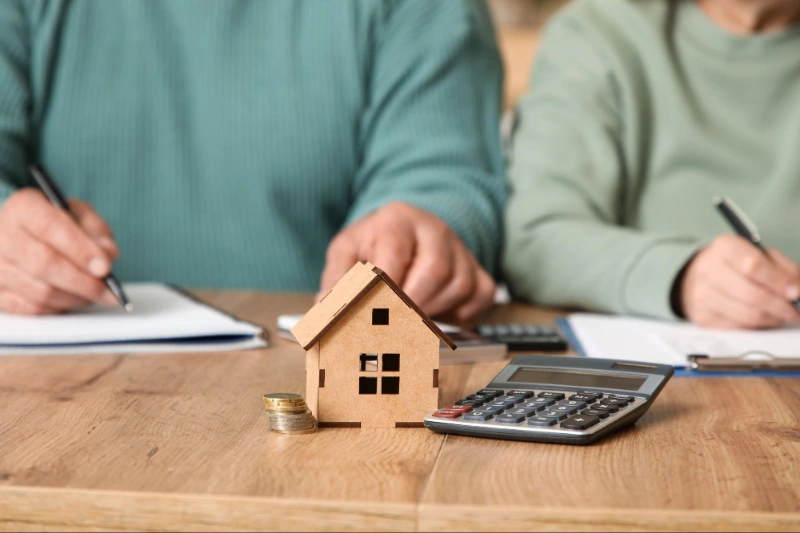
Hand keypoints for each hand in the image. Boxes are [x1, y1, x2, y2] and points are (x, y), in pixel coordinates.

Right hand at [0, 189, 119, 314]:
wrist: (28, 236)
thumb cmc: (57, 225)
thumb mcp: (81, 216)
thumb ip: (97, 231)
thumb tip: (108, 255)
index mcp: (23, 207)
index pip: (49, 227)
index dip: (80, 250)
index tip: (105, 267)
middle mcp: (1, 235)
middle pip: (43, 264)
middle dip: (83, 282)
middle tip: (108, 290)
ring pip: (39, 291)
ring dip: (75, 297)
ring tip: (95, 294)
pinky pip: (31, 309)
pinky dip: (58, 308)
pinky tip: (72, 298)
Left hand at [320, 202, 494, 320]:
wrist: (408, 230)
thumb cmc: (375, 244)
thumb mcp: (347, 251)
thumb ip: (336, 279)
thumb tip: (326, 309)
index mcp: (397, 220)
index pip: (395, 254)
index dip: (385, 288)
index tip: (373, 312)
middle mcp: (435, 229)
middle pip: (435, 270)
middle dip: (412, 304)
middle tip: (393, 323)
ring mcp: (461, 249)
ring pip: (459, 286)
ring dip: (432, 310)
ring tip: (410, 315)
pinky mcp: (478, 269)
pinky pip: (479, 296)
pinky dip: (460, 313)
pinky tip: (437, 310)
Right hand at [678, 234, 799, 328]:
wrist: (699, 276)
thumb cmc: (736, 264)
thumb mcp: (761, 254)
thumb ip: (784, 268)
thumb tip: (797, 291)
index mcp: (724, 247)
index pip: (753, 265)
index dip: (779, 281)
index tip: (796, 292)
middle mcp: (708, 270)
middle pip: (753, 295)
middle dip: (781, 306)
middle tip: (794, 310)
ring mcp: (702, 295)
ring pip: (748, 315)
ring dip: (772, 318)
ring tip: (781, 314)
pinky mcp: (703, 316)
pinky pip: (740, 327)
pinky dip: (757, 325)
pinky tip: (762, 317)